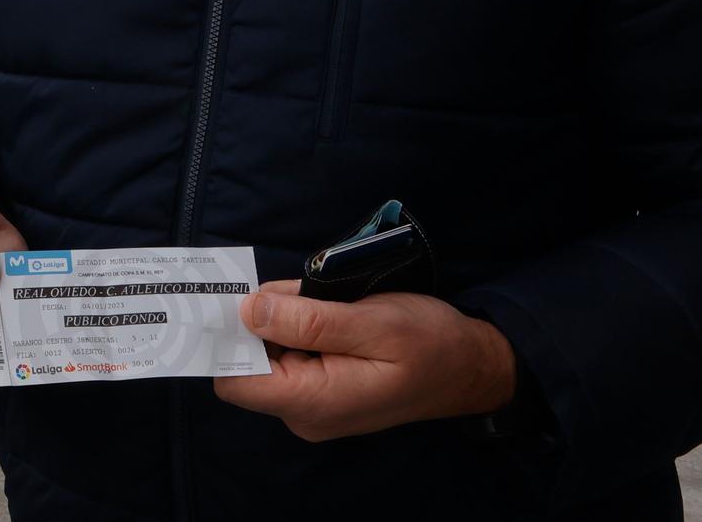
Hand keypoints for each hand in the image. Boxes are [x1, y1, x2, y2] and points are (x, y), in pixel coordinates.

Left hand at [214, 281, 516, 440]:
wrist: (474, 366)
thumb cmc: (432, 344)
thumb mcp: (374, 323)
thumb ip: (309, 320)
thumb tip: (248, 310)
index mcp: (312, 402)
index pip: (234, 380)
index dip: (226, 339)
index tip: (231, 300)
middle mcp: (304, 411)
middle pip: (248, 358)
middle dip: (263, 318)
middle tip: (304, 292)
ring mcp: (313, 401)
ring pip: (269, 348)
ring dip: (286, 317)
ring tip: (329, 301)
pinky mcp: (322, 386)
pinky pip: (291, 350)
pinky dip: (300, 324)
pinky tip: (332, 309)